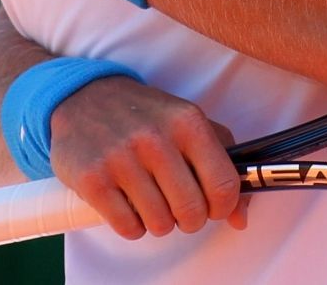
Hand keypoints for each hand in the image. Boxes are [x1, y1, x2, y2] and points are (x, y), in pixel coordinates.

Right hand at [51, 77, 247, 239]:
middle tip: (178, 205)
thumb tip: (240, 217)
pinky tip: (128, 202)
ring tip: (150, 199)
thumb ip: (224, 163)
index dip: (223, 207)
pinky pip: (128, 228)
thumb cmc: (147, 116)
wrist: (86, 98)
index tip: (214, 207)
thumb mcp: (190, 123)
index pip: (224, 185)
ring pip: (160, 224)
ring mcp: (121, 159)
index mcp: (188, 122)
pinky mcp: (92, 180)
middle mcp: (156, 139)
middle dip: (189, 218)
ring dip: (158, 221)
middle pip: (192, 212)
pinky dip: (132, 225)